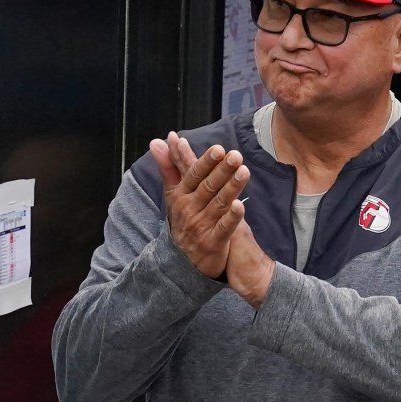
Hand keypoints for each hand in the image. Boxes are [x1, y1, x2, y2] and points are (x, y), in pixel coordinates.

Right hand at [149, 132, 248, 278]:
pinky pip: (223, 228)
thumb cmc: (183, 219)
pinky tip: (241, 206)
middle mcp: (189, 209)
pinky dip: (232, 218)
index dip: (206, 162)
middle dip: (221, 170)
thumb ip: (168, 167)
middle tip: (235, 156)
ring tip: (244, 172)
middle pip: (207, 187)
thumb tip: (157, 141)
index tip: (218, 149)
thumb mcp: (173, 193)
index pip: (193, 175)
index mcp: (180, 195)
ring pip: (218, 204)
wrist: (182, 260)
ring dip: (231, 187)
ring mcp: (201, 226)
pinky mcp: (213, 242)